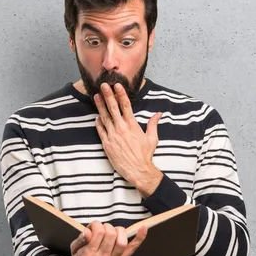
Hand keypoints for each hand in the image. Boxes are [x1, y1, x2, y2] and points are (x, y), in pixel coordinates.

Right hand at [70, 221, 146, 255]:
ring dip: (118, 230)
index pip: (97, 232)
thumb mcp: (74, 252)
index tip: (93, 227)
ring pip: (121, 240)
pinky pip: (132, 248)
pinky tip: (143, 228)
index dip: (96, 224)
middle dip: (106, 226)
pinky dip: (139, 237)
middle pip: (110, 234)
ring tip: (112, 231)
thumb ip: (79, 241)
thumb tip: (87, 231)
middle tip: (102, 229)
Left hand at [94, 82, 162, 196]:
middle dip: (108, 95)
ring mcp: (113, 135)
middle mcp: (121, 128)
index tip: (117, 86)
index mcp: (132, 125)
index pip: (125, 105)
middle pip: (113, 108)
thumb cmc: (145, 155)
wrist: (138, 170)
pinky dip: (98, 122)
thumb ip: (153, 124)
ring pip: (105, 117)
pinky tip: (97, 117)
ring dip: (100, 106)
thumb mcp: (152, 138)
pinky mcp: (107, 144)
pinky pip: (100, 130)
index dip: (120, 94)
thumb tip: (158, 114)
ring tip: (96, 96)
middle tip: (103, 85)